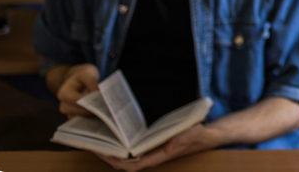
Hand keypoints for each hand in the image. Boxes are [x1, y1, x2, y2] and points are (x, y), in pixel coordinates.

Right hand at [56, 64, 100, 117]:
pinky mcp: (74, 116)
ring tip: (102, 106)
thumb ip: (93, 84)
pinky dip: (91, 116)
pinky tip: (98, 110)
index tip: (102, 100)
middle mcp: (63, 105)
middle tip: (106, 105)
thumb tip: (98, 96)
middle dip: (93, 108)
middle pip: (80, 112)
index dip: (90, 102)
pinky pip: (83, 120)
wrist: (77, 79)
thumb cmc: (82, 76)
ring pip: (82, 117)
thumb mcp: (87, 74)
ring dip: (93, 113)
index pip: (77, 101)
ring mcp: (68, 112)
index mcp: (64, 93)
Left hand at [93, 123, 222, 170]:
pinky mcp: (151, 146)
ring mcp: (151, 152)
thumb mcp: (192, 133)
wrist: (206, 135)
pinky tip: (114, 136)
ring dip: (111, 152)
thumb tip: (169, 146)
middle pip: (124, 163)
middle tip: (92, 144)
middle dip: (107, 156)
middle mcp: (152, 157)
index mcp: (158, 157)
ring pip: (126, 158)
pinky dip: (120, 146)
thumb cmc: (198, 134)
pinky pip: (132, 150)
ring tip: (98, 140)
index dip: (116, 161)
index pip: (132, 165)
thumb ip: (183, 139)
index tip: (103, 152)